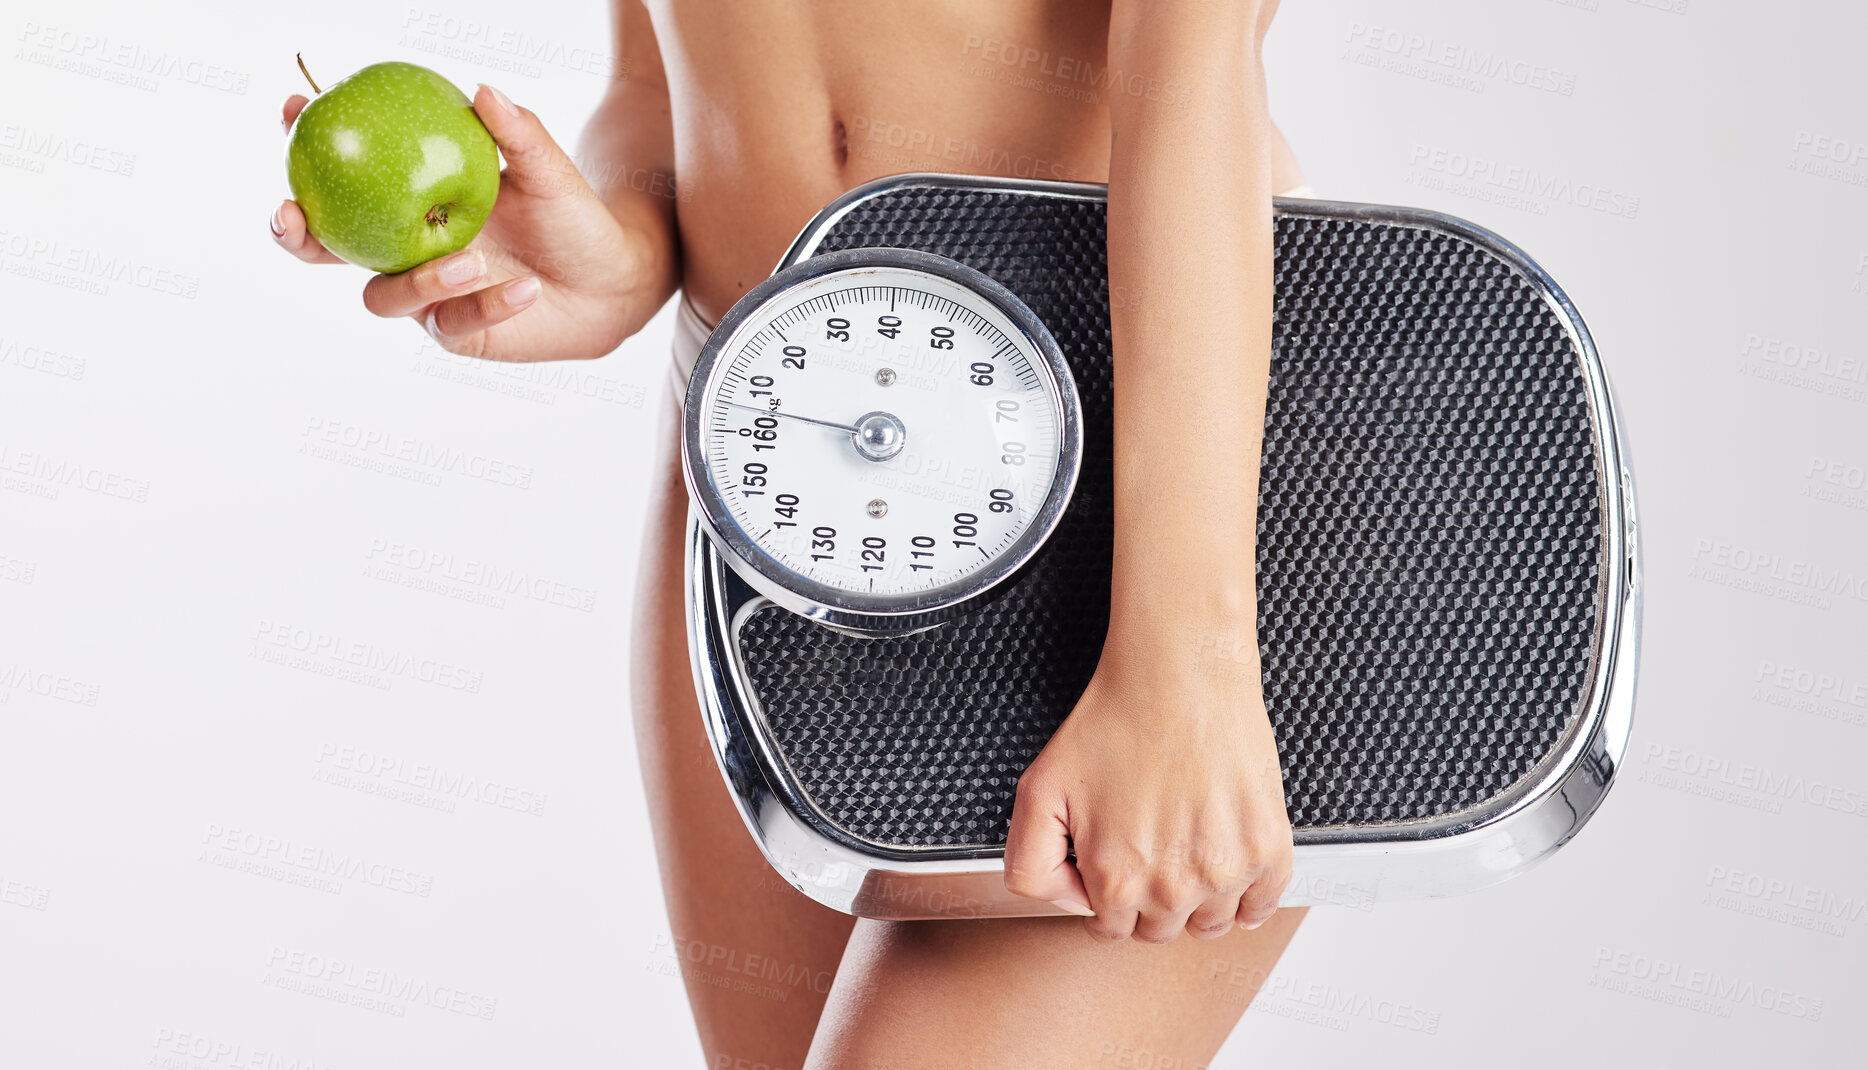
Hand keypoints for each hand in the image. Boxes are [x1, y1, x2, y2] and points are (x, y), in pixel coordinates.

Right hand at [271, 85, 651, 360]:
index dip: (305, 148)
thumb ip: (517, 133)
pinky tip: (524, 290)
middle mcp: (404, 249)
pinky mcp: (456, 332)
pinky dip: (488, 305)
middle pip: (324, 248)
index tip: (292, 111)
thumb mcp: (548, 171)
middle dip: (294, 233)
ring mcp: (424, 295)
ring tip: (473, 260)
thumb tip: (483, 90)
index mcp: (410, 200)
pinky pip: (453, 322)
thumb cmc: (570, 217)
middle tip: (290, 214)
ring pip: (384, 296)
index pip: (343, 176)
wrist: (611, 281)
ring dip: (420, 279)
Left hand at [1003, 628, 1292, 942]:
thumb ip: (1030, 863)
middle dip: (1149, 900)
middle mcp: (1174, 888)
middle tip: (1149, 851)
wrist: (1178, 673)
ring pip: (1210, 922)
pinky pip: (1262, 903)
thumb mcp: (1038, 790)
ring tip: (1185, 851)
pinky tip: (1228, 865)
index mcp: (1117, 881)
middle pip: (1160, 929)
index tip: (1116, 866)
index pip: (1111, 928)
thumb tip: (1066, 900)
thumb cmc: (1115, 720)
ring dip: (1197, 900)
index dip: (1107, 896)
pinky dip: (1248, 895)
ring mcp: (1226, 871)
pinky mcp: (1268, 847)